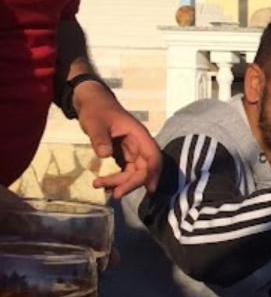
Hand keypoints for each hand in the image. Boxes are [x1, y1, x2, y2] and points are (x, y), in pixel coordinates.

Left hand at [73, 84, 161, 198]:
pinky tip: (102, 184)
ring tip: (98, 185)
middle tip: (115, 194)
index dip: (153, 172)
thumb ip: (100, 138)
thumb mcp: (95, 122)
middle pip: (144, 168)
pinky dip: (116, 179)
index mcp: (138, 135)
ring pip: (134, 172)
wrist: (91, 102)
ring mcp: (132, 150)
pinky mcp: (124, 154)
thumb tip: (104, 155)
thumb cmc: (96, 109)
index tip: (149, 189)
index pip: (152, 156)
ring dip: (121, 182)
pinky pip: (125, 171)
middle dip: (132, 183)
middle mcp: (139, 144)